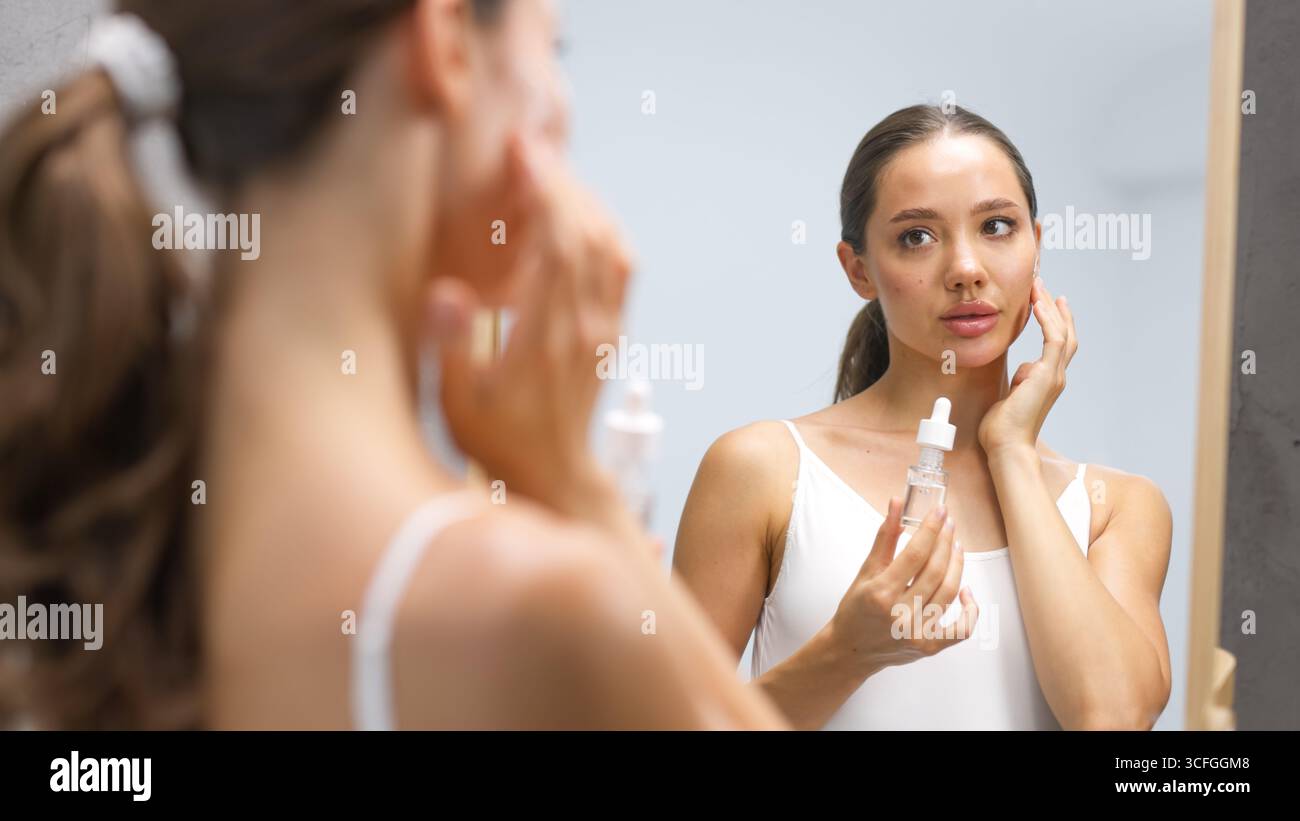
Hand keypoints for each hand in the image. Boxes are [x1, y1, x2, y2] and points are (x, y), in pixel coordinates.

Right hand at [426, 131, 633, 524]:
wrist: (552, 475)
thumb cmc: (495, 438)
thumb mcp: (457, 404)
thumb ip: (452, 347)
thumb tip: (450, 292)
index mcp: (544, 339)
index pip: (556, 246)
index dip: (543, 192)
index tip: (521, 152)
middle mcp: (583, 327)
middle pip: (584, 233)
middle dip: (559, 181)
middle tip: (527, 146)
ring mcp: (603, 327)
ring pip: (607, 244)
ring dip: (582, 199)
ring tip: (547, 170)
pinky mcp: (610, 330)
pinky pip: (619, 266)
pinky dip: (603, 226)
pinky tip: (581, 210)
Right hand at [828, 498, 978, 672]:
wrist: (851, 650)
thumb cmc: (856, 609)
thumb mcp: (865, 571)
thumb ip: (885, 537)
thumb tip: (897, 503)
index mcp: (881, 593)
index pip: (915, 554)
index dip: (931, 529)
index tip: (940, 511)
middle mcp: (900, 614)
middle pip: (935, 571)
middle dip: (945, 541)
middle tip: (949, 523)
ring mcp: (917, 633)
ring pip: (949, 592)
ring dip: (957, 564)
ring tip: (956, 545)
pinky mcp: (929, 647)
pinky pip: (961, 629)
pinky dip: (970, 610)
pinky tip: (967, 590)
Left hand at [977, 274, 1076, 458]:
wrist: (1006, 446)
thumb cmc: (1003, 428)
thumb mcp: (1010, 397)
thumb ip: (1020, 382)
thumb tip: (1024, 371)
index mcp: (1047, 381)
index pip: (1056, 345)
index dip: (1053, 322)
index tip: (1044, 303)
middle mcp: (1055, 376)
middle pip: (1064, 334)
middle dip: (1054, 309)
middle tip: (1042, 287)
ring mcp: (1053, 376)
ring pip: (1061, 333)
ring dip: (1050, 309)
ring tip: (1039, 288)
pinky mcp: (1047, 376)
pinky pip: (1053, 341)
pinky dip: (1047, 321)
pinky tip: (1037, 306)